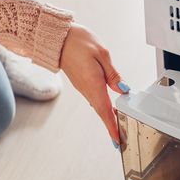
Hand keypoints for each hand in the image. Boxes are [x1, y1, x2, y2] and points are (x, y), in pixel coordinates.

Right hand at [59, 23, 128, 144]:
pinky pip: (94, 98)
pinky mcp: (81, 83)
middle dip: (112, 125)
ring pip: (98, 105)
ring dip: (108, 116)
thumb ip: (113, 74)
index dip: (112, 127)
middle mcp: (87, 89)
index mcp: (93, 83)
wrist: (57, 38)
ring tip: (119, 126)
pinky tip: (109, 107)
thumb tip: (123, 88)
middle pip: (102, 111)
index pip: (105, 110)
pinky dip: (102, 106)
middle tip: (121, 138)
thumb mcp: (102, 53)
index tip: (117, 141)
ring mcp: (82, 87)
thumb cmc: (78, 41)